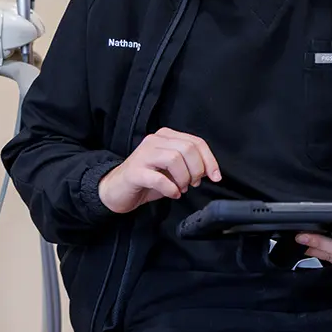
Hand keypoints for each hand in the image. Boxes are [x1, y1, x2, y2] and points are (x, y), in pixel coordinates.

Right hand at [97, 127, 219, 214]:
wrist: (116, 190)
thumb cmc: (147, 180)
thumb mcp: (172, 170)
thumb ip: (189, 165)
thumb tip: (209, 171)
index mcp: (166, 136)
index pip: (196, 142)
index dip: (210, 160)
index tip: (216, 176)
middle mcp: (154, 141)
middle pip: (187, 149)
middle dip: (197, 170)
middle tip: (193, 184)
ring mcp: (143, 155)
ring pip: (174, 159)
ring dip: (183, 178)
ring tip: (181, 188)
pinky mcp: (134, 172)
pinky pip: (158, 178)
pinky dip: (171, 188)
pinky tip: (172, 194)